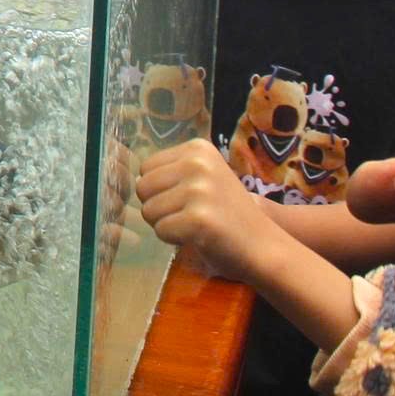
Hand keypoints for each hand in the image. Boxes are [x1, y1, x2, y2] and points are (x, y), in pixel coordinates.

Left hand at [136, 138, 281, 284]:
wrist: (264, 246)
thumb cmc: (228, 214)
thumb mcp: (205, 177)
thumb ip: (174, 170)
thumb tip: (130, 174)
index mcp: (198, 149)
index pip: (146, 168)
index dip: (160, 190)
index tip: (189, 199)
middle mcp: (198, 164)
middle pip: (142, 188)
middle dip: (158, 208)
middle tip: (189, 215)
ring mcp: (199, 190)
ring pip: (148, 211)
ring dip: (167, 224)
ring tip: (196, 225)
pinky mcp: (198, 219)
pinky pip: (161, 231)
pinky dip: (174, 239)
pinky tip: (200, 237)